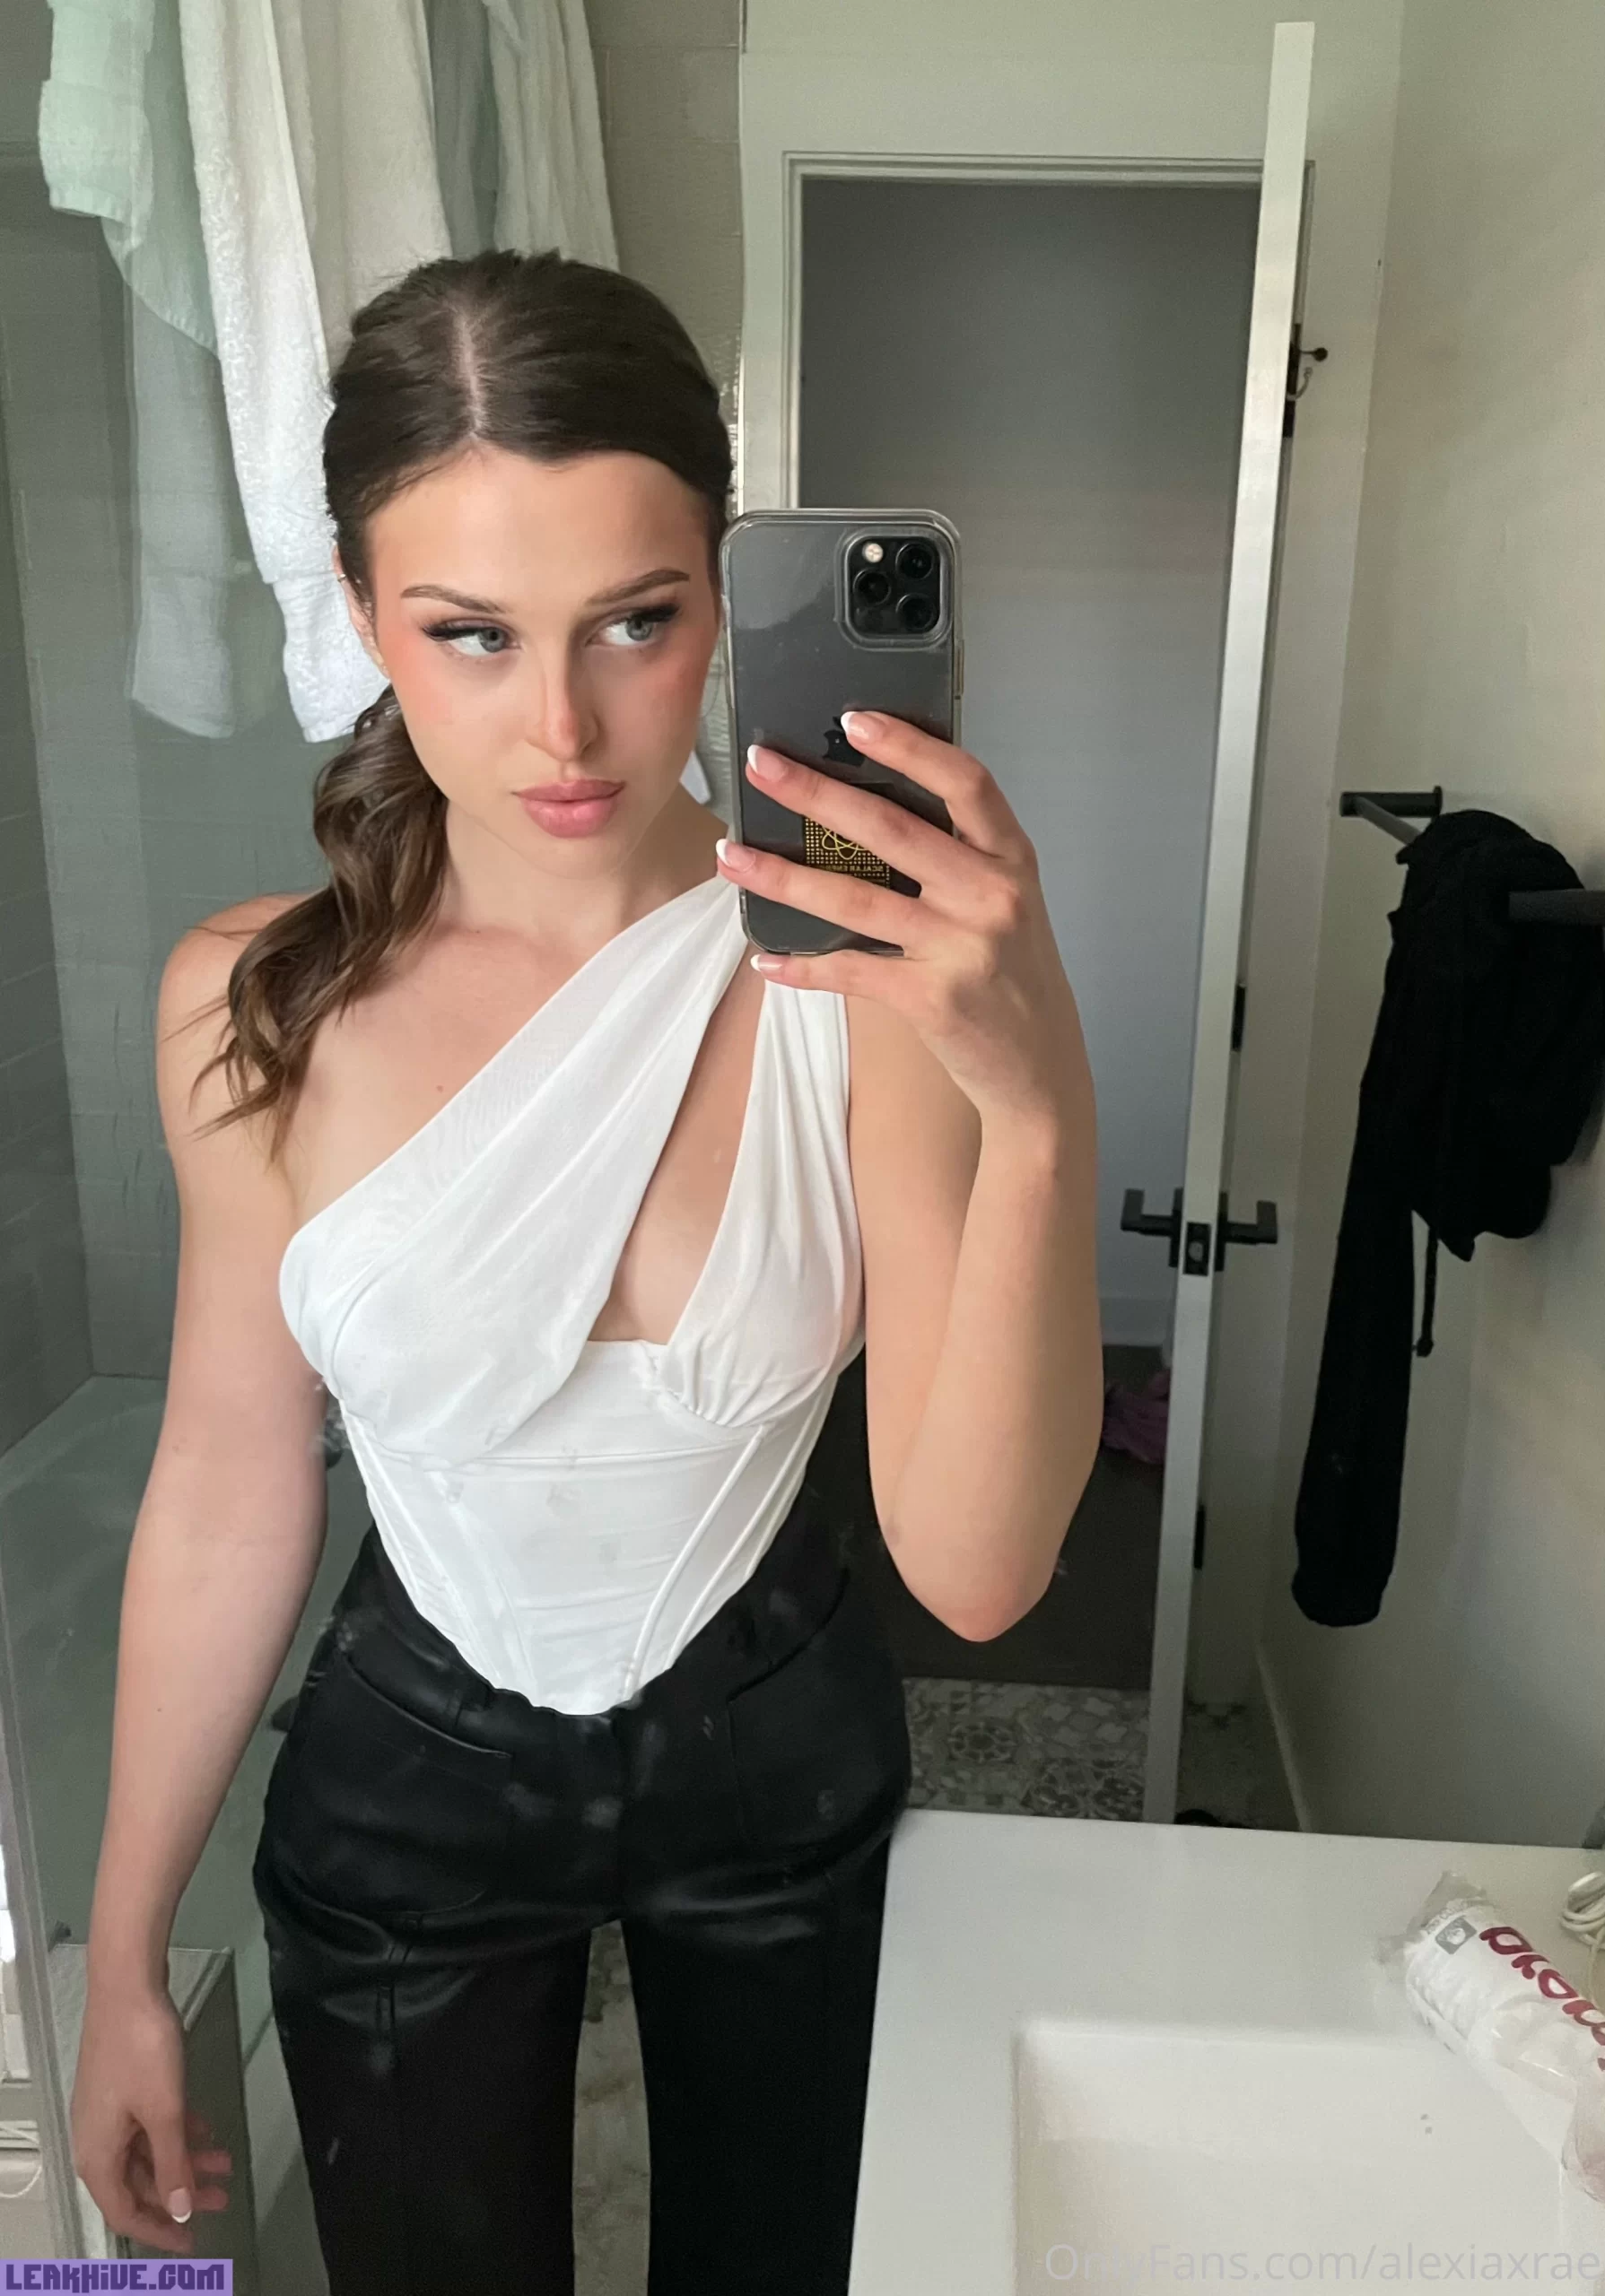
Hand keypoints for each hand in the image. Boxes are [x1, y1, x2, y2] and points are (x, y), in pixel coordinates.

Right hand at [72, 1976, 233, 2254]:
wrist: (127, 1986)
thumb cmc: (142, 2049)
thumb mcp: (164, 2112)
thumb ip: (173, 2165)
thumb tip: (179, 2210)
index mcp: (97, 2156)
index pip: (125, 2212)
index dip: (159, 2230)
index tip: (191, 2242)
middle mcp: (98, 2140)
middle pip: (140, 2184)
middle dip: (181, 2194)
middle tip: (223, 2199)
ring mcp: (111, 2112)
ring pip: (149, 2152)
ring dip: (186, 2161)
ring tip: (225, 2164)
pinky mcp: (125, 2088)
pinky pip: (151, 2125)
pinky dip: (178, 2132)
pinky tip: (206, 2130)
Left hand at [715, 711, 1085, 1124]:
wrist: (1040, 1064)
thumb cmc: (1012, 973)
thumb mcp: (1006, 901)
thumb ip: (958, 857)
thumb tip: (862, 812)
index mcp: (1010, 858)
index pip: (966, 782)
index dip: (909, 746)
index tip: (854, 720)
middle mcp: (990, 894)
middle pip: (892, 828)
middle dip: (816, 793)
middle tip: (759, 764)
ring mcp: (961, 947)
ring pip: (856, 899)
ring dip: (783, 876)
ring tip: (730, 855)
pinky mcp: (932, 999)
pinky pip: (851, 971)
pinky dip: (803, 967)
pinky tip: (766, 958)